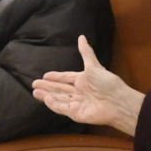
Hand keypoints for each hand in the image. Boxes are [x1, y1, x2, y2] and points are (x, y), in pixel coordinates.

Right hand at [31, 36, 145, 135]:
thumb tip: (81, 37)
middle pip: (60, 89)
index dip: (56, 77)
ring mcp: (77, 104)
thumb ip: (86, 52)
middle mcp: (79, 92)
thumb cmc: (107, 83)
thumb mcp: (94, 66)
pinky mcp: (76, 114)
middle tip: (34, 84)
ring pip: (58, 98)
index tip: (45, 75)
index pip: (66, 78)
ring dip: (46, 95)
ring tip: (35, 91)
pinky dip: (53, 103)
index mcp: (83, 81)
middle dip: (47, 87)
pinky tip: (45, 98)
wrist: (117, 101)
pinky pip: (62, 108)